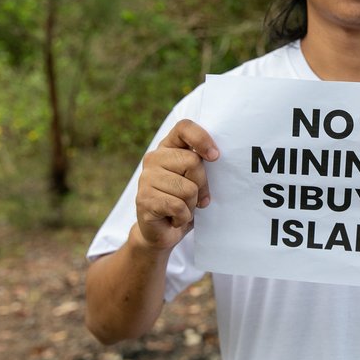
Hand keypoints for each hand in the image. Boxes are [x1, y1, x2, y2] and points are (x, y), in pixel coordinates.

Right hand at [135, 119, 218, 251]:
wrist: (162, 232)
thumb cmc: (184, 201)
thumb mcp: (196, 179)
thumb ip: (202, 165)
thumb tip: (216, 157)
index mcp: (168, 147)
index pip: (184, 127)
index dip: (202, 138)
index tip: (215, 157)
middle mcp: (154, 158)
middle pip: (192, 161)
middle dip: (202, 185)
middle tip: (196, 198)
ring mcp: (146, 178)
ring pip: (188, 188)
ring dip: (192, 205)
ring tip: (182, 208)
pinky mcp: (143, 199)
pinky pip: (178, 206)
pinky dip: (183, 217)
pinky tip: (174, 218)